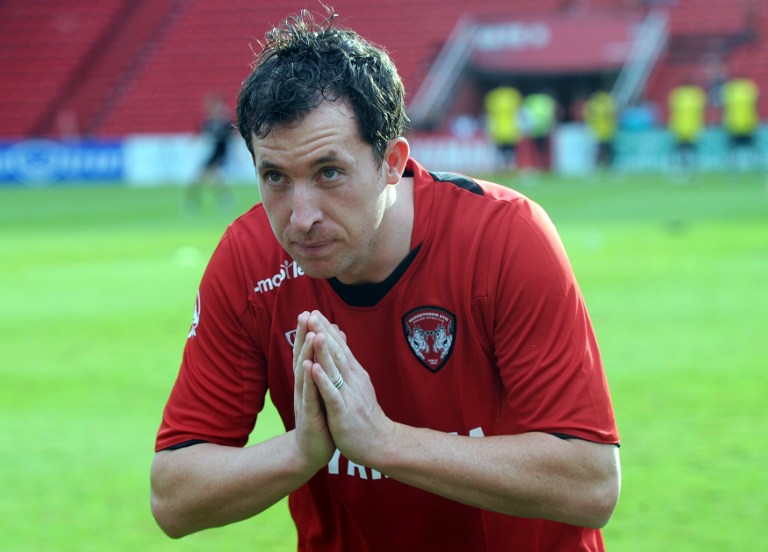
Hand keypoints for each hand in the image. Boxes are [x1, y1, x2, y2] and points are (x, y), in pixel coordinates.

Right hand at [292, 312, 334, 472]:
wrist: (310, 450)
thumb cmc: (319, 418)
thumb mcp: (320, 391)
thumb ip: (320, 371)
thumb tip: (324, 352)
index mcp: (308, 381)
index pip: (306, 353)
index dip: (307, 332)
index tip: (310, 310)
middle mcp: (303, 387)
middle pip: (301, 356)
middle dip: (303, 335)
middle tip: (304, 313)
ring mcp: (304, 400)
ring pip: (304, 373)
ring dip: (306, 353)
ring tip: (310, 334)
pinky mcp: (309, 415)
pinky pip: (309, 395)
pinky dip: (309, 381)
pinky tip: (309, 367)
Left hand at [306, 311, 395, 467]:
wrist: (380, 443)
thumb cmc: (365, 415)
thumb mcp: (358, 385)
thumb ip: (349, 363)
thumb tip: (341, 340)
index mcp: (355, 374)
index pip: (340, 347)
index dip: (327, 330)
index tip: (315, 312)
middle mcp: (353, 380)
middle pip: (337, 353)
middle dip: (324, 333)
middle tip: (313, 314)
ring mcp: (349, 396)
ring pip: (335, 369)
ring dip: (324, 351)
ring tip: (314, 333)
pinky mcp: (343, 412)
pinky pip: (332, 394)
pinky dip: (323, 380)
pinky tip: (314, 368)